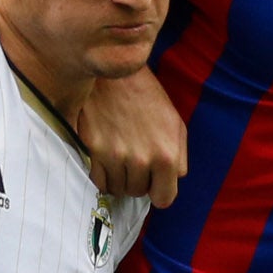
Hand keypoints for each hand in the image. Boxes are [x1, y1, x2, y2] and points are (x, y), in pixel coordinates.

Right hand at [83, 70, 186, 205]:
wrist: (115, 74)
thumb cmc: (147, 98)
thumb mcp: (175, 123)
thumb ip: (179, 156)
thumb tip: (174, 180)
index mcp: (167, 155)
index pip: (164, 199)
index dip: (158, 190)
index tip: (153, 181)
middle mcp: (141, 160)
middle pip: (138, 193)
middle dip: (138, 180)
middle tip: (134, 158)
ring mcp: (115, 157)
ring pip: (117, 189)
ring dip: (119, 178)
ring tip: (120, 155)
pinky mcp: (93, 150)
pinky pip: (98, 181)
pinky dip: (102, 175)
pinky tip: (105, 158)